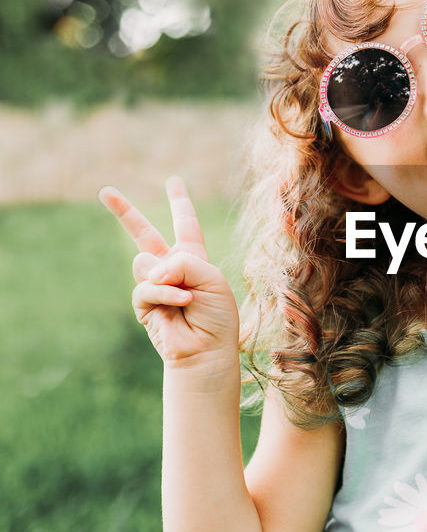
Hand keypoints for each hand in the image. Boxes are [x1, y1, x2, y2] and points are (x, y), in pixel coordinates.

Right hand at [99, 176, 239, 369]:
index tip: (173, 182)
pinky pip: (146, 286)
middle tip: (105, 191)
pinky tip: (181, 302)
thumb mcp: (209, 276)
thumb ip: (180, 261)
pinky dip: (165, 293)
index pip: (185, 224)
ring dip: (169, 277)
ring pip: (145, 262)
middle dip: (124, 212)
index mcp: (193, 257)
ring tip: (187, 297)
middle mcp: (171, 268)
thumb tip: (148, 269)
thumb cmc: (217, 315)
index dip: (179, 203)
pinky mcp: (143, 304)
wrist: (207, 349)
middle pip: (144, 234)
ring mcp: (155, 285)